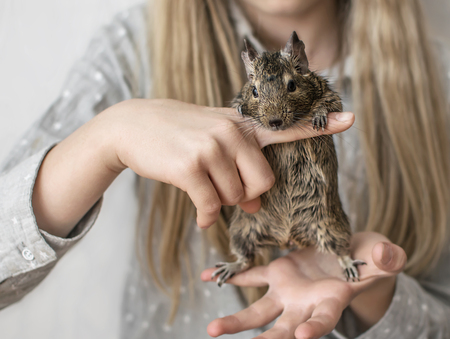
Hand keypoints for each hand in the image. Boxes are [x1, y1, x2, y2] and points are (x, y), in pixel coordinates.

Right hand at [100, 99, 354, 227]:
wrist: (135, 125)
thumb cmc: (178, 134)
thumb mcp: (213, 139)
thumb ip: (240, 167)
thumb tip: (255, 205)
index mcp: (243, 125)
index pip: (287, 126)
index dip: (320, 125)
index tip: (351, 119)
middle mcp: (233, 133)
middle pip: (263, 183)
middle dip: (247, 196)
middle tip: (227, 191)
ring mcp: (212, 147)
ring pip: (237, 197)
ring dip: (222, 203)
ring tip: (204, 191)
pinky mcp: (192, 166)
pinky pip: (212, 206)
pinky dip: (207, 217)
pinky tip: (200, 216)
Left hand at [201, 232, 406, 337]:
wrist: (349, 255)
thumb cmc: (371, 260)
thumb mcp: (383, 257)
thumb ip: (386, 260)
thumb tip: (389, 258)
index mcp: (332, 303)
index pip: (323, 321)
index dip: (315, 329)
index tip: (303, 337)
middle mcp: (305, 306)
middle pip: (284, 329)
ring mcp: (288, 292)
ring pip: (259, 311)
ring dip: (237, 321)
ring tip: (213, 329)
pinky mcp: (277, 275)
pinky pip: (250, 276)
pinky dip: (230, 276)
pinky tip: (206, 276)